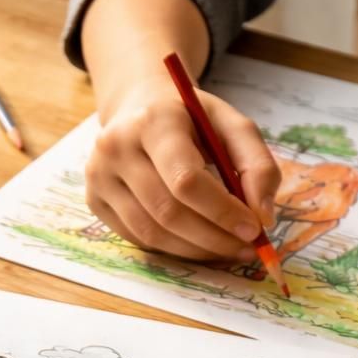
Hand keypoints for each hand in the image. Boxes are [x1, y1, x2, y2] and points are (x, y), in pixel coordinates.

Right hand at [87, 78, 279, 260]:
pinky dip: (173, 247)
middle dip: (213, 238)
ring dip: (196, 250)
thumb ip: (257, 165)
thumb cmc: (191, 119)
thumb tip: (263, 216)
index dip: (222, 211)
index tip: (254, 229)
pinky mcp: (93, 199)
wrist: (140, 108)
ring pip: (151, 233)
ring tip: (227, 249)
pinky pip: (137, 238)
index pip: (185, 180)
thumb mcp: (231, 125)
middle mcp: (116, 147)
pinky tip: (197, 241)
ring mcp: (98, 176)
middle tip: (246, 248)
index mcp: (153, 121)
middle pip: (168, 212)